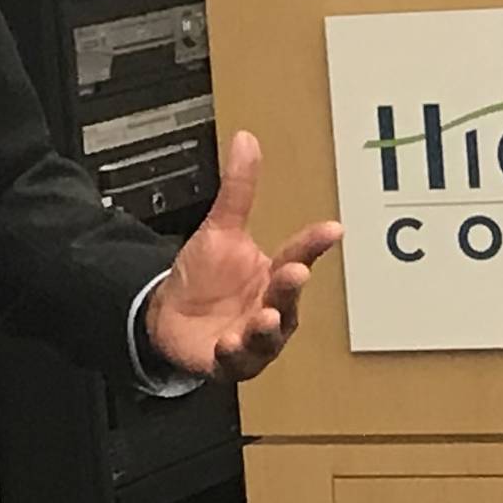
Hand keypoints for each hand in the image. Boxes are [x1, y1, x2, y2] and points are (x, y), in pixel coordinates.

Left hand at [141, 133, 340, 382]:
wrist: (169, 316)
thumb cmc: (204, 277)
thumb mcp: (220, 230)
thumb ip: (238, 190)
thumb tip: (245, 139)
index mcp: (274, 277)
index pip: (299, 255)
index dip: (315, 243)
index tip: (333, 229)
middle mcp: (271, 310)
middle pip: (287, 300)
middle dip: (290, 288)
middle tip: (294, 273)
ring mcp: (252, 339)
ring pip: (268, 338)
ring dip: (268, 329)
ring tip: (265, 317)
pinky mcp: (228, 362)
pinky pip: (235, 363)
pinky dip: (234, 355)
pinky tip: (227, 343)